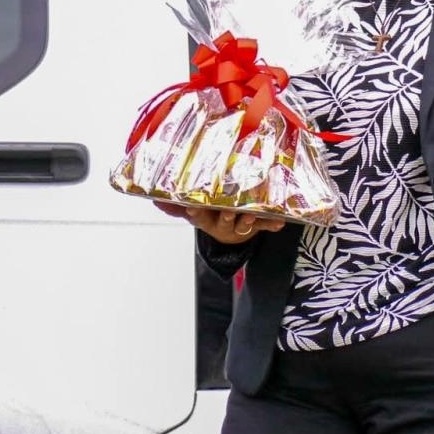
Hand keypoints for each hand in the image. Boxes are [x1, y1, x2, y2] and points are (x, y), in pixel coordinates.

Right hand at [152, 200, 284, 243]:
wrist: (232, 234)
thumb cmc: (211, 216)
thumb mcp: (195, 211)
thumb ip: (175, 205)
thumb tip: (153, 199)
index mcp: (207, 219)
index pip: (198, 216)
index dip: (196, 212)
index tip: (192, 207)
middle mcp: (222, 224)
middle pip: (223, 221)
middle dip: (225, 216)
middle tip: (228, 210)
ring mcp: (240, 227)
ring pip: (244, 225)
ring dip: (247, 221)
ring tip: (251, 215)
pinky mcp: (256, 226)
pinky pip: (265, 225)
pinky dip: (272, 225)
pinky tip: (280, 223)